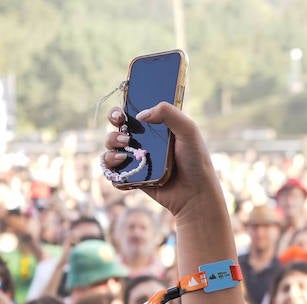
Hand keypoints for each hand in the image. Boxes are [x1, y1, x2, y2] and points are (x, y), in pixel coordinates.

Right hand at [102, 104, 222, 224]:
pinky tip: (121, 163)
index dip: (124, 108)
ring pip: (112, 146)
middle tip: (120, 123)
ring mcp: (137, 159)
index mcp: (157, 127)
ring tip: (125, 146)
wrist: (195, 193)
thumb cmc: (196, 161)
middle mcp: (144, 141)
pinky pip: (112, 170)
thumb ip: (168, 113)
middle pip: (118, 125)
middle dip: (113, 120)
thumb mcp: (188, 130)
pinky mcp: (133, 177)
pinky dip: (110, 166)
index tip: (123, 111)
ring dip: (112, 141)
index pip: (134, 111)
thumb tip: (140, 114)